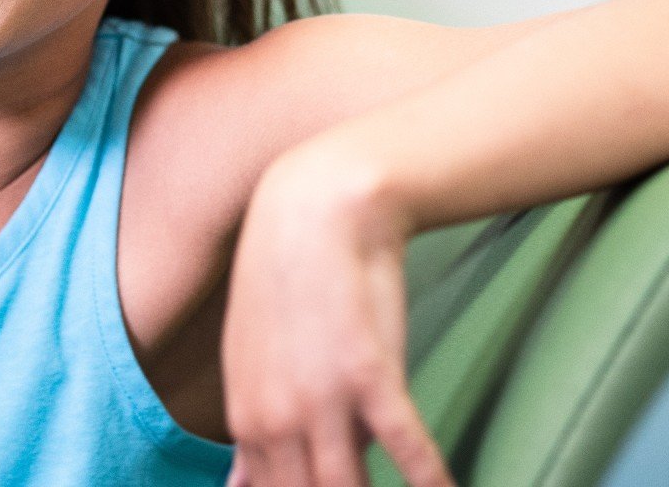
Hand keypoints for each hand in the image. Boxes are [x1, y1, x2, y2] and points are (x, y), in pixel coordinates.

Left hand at [220, 141, 456, 486]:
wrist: (314, 210)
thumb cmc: (287, 282)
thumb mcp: (251, 361)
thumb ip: (253, 429)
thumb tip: (238, 485)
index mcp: (247, 421)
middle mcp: (277, 421)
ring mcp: (322, 401)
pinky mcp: (371, 375)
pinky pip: (406, 449)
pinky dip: (430, 481)